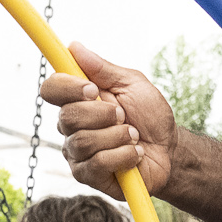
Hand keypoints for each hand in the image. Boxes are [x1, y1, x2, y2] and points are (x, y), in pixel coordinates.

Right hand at [41, 42, 178, 198]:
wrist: (170, 150)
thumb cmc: (150, 116)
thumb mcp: (132, 84)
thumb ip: (103, 68)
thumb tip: (74, 46)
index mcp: (78, 100)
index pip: (51, 89)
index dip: (68, 88)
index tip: (93, 89)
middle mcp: (71, 127)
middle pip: (66, 117)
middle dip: (103, 115)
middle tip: (124, 116)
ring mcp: (77, 153)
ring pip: (83, 141)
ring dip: (118, 136)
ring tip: (133, 136)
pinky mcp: (88, 175)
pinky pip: (97, 163)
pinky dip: (123, 155)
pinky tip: (134, 154)